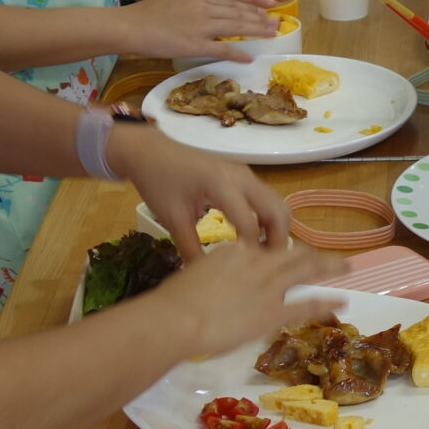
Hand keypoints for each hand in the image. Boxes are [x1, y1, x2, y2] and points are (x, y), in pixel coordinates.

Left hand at [110, 125, 290, 256]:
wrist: (150, 151)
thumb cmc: (158, 181)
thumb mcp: (172, 218)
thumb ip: (190, 249)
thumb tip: (203, 277)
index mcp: (222, 185)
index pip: (250, 225)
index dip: (252, 252)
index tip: (246, 273)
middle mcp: (242, 177)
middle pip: (278, 212)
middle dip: (277, 241)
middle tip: (266, 266)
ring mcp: (246, 174)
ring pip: (277, 204)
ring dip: (276, 230)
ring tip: (261, 254)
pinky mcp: (243, 175)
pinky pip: (267, 199)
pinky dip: (268, 219)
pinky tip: (253, 237)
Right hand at [114, 0, 278, 59]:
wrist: (128, 25)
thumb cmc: (144, 15)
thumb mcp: (171, 1)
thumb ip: (189, 6)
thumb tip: (201, 14)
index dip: (248, 4)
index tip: (262, 8)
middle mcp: (202, 6)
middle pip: (238, 11)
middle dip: (259, 16)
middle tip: (276, 21)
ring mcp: (200, 25)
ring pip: (235, 26)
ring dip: (256, 30)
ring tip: (272, 33)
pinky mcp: (195, 43)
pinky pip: (222, 48)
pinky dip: (237, 52)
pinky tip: (249, 56)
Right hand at [148, 238, 339, 358]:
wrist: (179, 317)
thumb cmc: (174, 300)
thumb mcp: (193, 275)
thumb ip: (209, 276)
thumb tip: (211, 285)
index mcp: (235, 250)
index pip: (260, 249)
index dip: (273, 253)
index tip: (278, 258)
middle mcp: (258, 261)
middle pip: (291, 252)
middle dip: (310, 253)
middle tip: (326, 254)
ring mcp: (270, 284)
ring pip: (307, 269)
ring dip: (329, 266)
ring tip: (347, 266)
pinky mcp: (276, 310)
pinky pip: (308, 304)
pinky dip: (328, 302)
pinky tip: (342, 301)